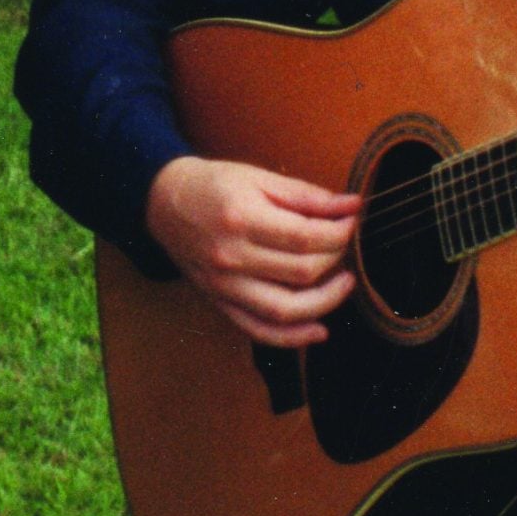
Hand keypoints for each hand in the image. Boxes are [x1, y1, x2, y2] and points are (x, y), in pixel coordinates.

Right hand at [144, 157, 359, 346]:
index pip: (305, 237)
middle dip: (335, 258)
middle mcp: (231, 257)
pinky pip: (259, 330)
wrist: (164, 203)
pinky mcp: (220, 302)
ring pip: (285, 310)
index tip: (351, 220)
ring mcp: (224, 285)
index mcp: (241, 218)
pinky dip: (292, 338)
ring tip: (344, 284)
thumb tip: (352, 206)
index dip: (339, 232)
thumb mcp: (259, 178)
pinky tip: (318, 329)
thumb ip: (306, 196)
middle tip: (344, 243)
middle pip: (301, 273)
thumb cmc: (214, 186)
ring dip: (325, 302)